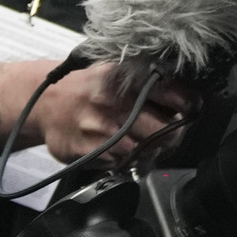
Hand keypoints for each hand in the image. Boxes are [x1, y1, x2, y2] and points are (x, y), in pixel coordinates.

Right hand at [25, 59, 187, 165]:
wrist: (44, 104)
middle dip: (173, 135)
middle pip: (165, 131)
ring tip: (143, 140)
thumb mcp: (117, 73)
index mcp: (125, 79)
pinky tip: (120, 147)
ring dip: (149, 150)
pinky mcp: (87, 152)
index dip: (189, 106)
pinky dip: (126, 159)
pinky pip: (120, 163)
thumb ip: (150, 84)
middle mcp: (113, 104)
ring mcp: (99, 131)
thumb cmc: (88, 88)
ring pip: (144, 151)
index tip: (192, 110)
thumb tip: (188, 100)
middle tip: (171, 133)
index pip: (173, 95)